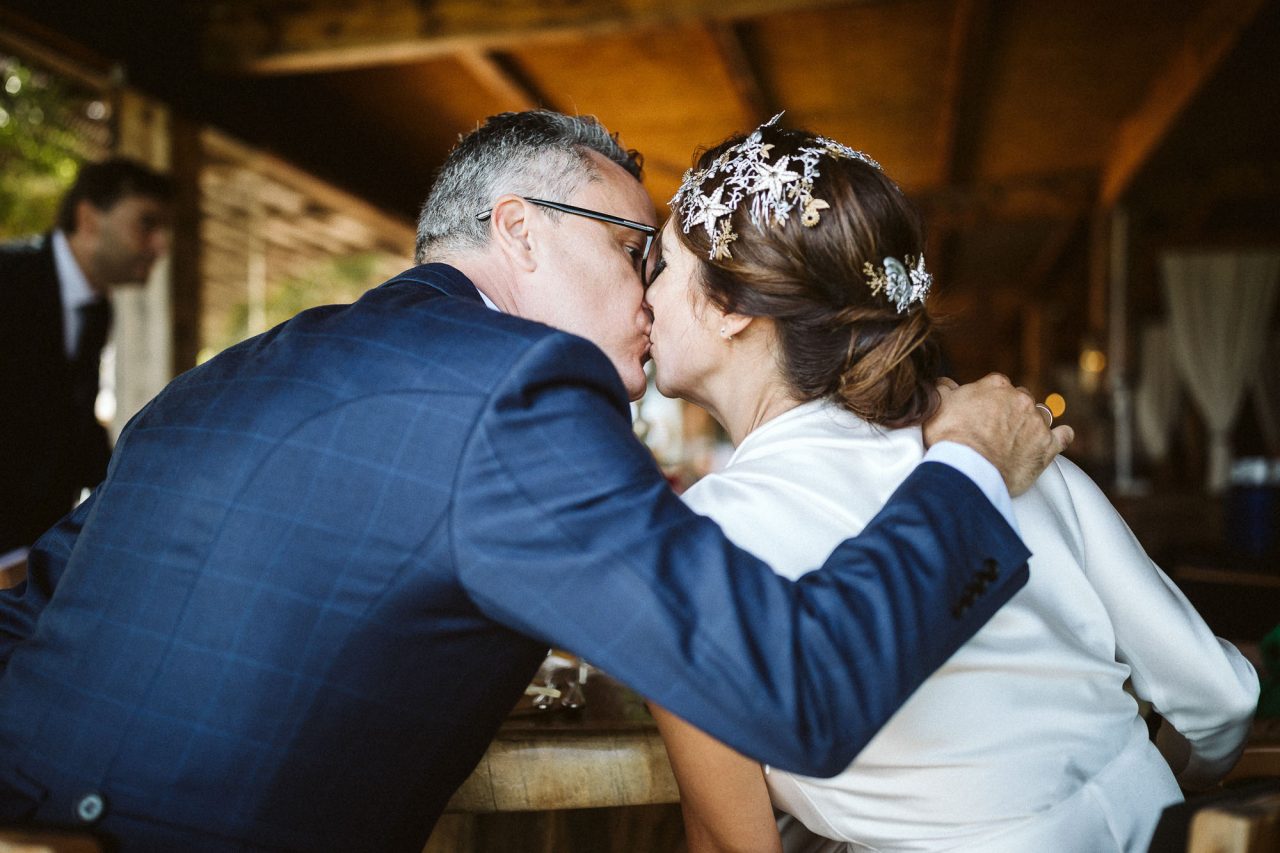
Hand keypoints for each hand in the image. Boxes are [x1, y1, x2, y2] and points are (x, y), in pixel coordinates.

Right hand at [923, 374, 1073, 496]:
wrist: (967, 469)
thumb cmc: (949, 438)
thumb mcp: (937, 405)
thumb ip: (943, 388)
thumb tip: (946, 383)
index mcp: (995, 386)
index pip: (997, 386)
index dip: (988, 400)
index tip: (981, 413)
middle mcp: (1020, 399)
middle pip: (1020, 399)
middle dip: (1011, 410)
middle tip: (997, 428)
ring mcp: (1036, 422)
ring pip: (1040, 415)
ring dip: (1032, 423)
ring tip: (1020, 437)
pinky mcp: (1047, 446)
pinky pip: (1063, 436)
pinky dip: (1061, 436)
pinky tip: (1058, 438)